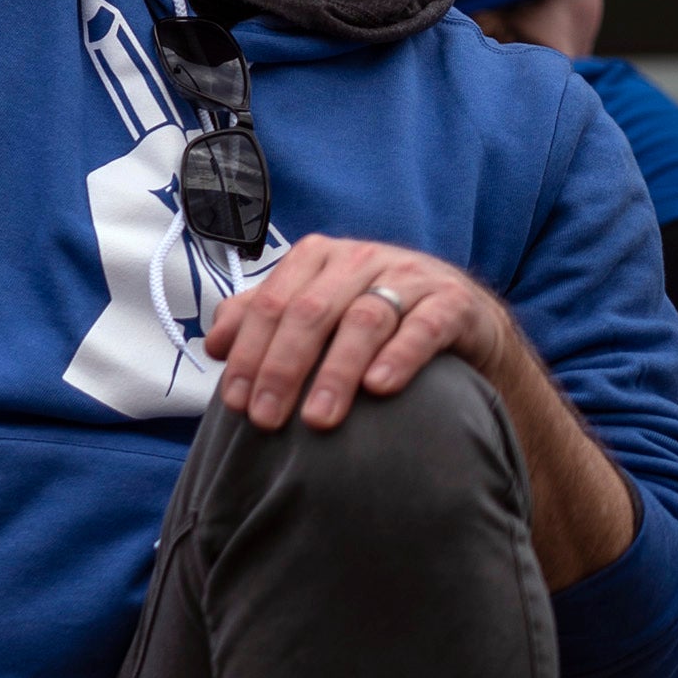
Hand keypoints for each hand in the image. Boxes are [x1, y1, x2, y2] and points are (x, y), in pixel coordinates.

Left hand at [204, 235, 516, 432]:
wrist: (462, 315)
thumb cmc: (375, 315)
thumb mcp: (317, 310)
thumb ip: (263, 319)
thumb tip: (215, 345)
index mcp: (317, 258)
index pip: (270, 304)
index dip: (248, 353)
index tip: (235, 402)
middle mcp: (360, 259)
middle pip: (310, 312)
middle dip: (282, 368)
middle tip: (267, 419)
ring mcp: (409, 277)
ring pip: (363, 320)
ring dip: (335, 372)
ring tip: (317, 418)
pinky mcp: (451, 302)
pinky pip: (423, 327)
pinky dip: (399, 357)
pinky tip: (378, 389)